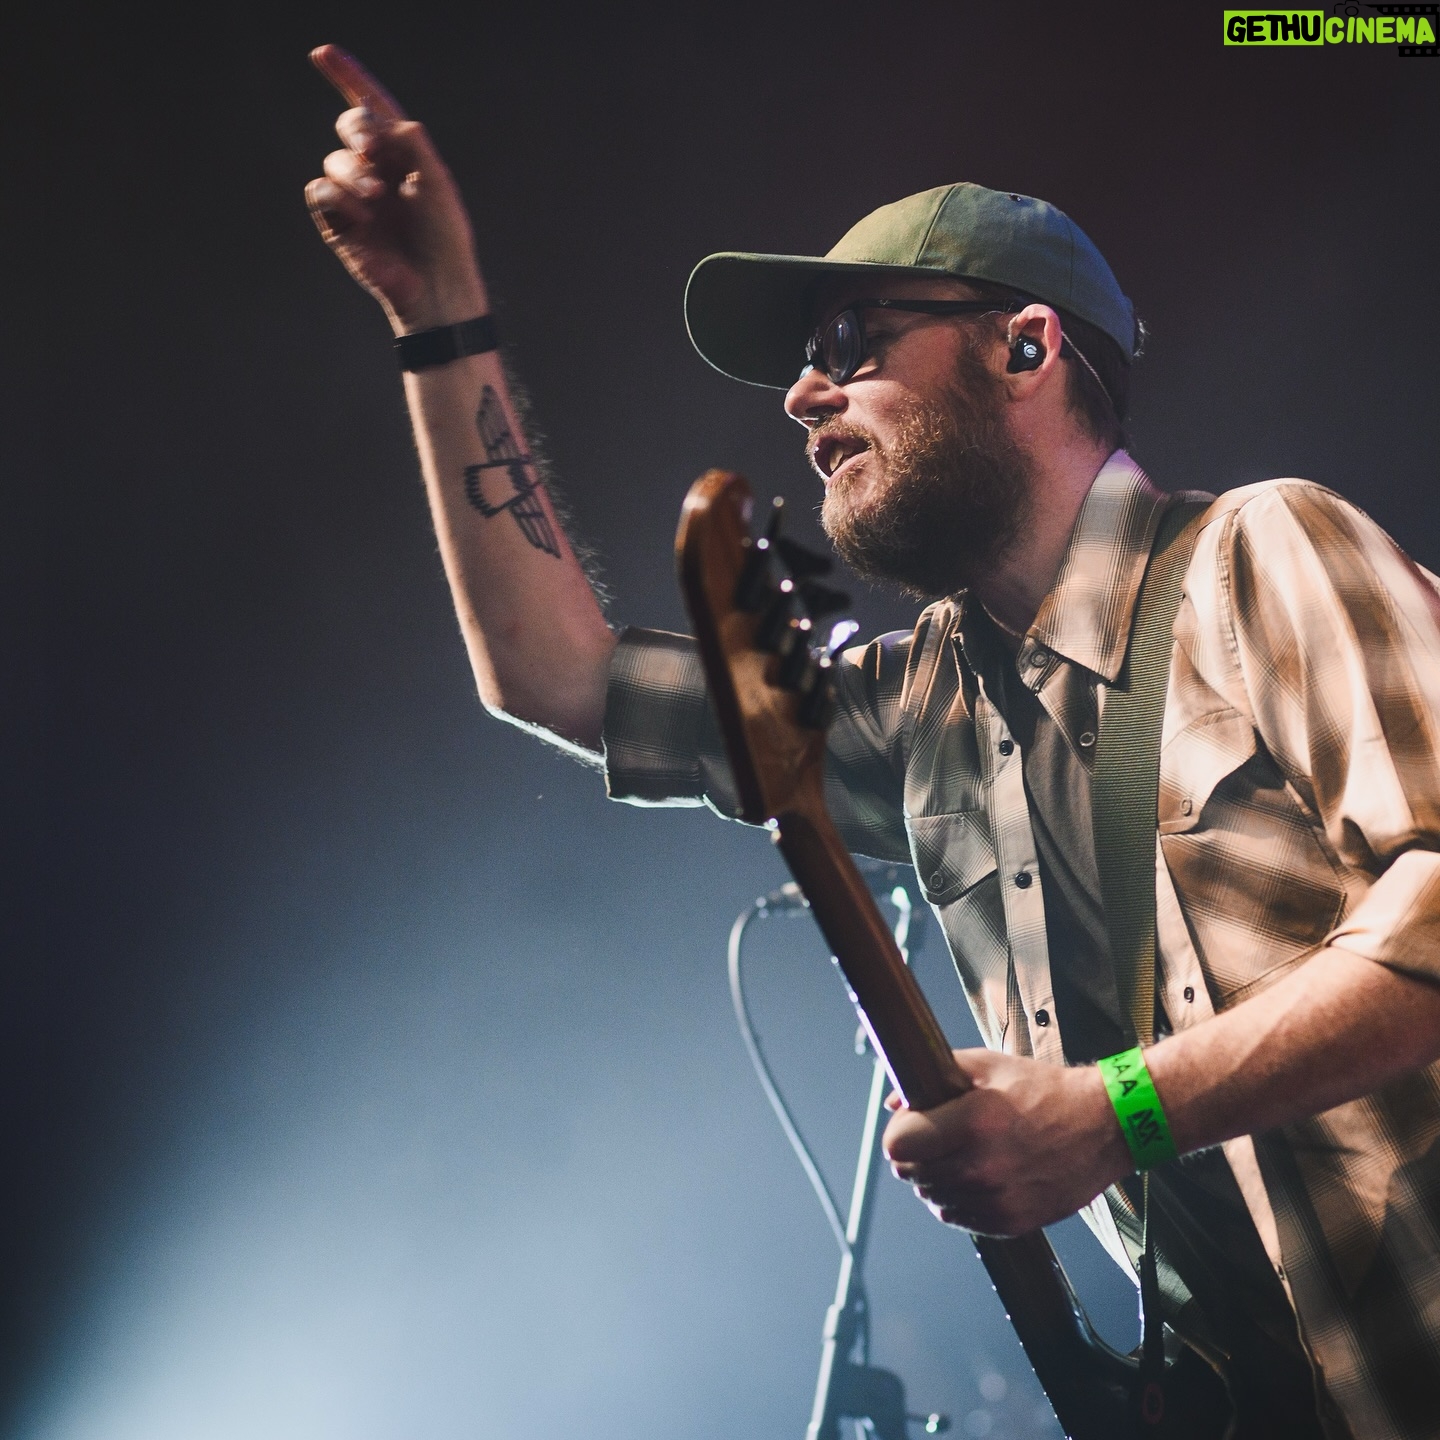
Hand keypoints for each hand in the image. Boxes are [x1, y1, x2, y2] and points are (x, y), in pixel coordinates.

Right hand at [306, 45, 486, 332]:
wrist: (436, 286)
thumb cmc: (445, 239)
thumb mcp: (438, 187)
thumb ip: (417, 150)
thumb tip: (396, 123)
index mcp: (403, 154)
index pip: (372, 108)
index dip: (348, 78)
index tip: (323, 53)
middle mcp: (377, 169)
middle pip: (351, 126)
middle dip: (358, 130)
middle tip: (374, 149)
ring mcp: (356, 195)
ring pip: (334, 160)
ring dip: (353, 171)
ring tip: (376, 194)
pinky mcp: (338, 223)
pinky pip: (320, 192)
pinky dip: (338, 196)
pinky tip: (361, 214)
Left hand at [882, 1047, 1130, 1235]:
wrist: (1102, 1127)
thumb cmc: (1045, 1091)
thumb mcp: (987, 1066)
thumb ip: (935, 1075)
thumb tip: (894, 1100)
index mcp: (973, 1122)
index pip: (898, 1146)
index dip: (899, 1133)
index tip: (910, 1126)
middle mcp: (982, 1167)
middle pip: (910, 1174)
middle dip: (915, 1155)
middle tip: (935, 1139)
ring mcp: (997, 1200)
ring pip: (932, 1198)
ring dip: (937, 1179)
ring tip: (962, 1155)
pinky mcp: (1011, 1223)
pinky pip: (959, 1218)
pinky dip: (960, 1200)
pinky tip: (979, 1177)